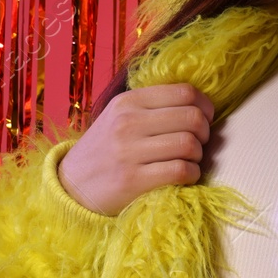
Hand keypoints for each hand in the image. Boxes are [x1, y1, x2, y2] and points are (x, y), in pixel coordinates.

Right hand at [56, 82, 215, 215]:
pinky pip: (181, 171)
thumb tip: (198, 104)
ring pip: (189, 144)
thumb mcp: (119, 117)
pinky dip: (192, 174)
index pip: (184, 92)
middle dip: (205, 132)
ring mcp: (129, 152)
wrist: (72, 185)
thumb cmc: (105, 149)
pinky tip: (185, 176)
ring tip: (189, 160)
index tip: (205, 118)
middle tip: (199, 143)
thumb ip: (152, 107)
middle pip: (192, 118)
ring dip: (198, 155)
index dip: (205, 106)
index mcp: (129, 101)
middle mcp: (128, 122)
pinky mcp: (133, 180)